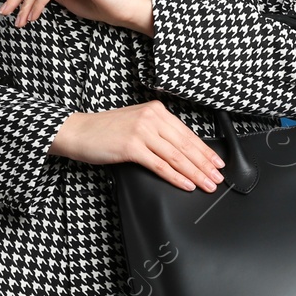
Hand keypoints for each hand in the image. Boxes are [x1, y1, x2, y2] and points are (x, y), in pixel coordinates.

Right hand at [48, 100, 226, 192]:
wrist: (78, 131)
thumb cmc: (105, 130)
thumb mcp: (136, 123)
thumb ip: (158, 131)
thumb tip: (183, 151)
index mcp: (155, 110)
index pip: (187, 133)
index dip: (205, 150)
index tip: (217, 163)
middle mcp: (151, 117)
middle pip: (185, 145)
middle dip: (204, 164)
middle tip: (217, 178)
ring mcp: (142, 131)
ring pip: (176, 156)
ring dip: (195, 173)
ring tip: (207, 184)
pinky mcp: (131, 147)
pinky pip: (160, 165)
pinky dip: (176, 177)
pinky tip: (186, 185)